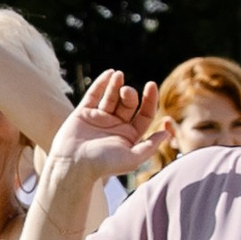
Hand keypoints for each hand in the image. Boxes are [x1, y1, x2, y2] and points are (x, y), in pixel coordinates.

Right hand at [45, 68, 163, 188]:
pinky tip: (110, 73)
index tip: (151, 85)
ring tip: (119, 75)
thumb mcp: (132, 158)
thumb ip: (150, 146)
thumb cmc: (103, 165)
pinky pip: (93, 95)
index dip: (150, 100)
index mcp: (129, 136)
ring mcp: (99, 119)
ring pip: (111, 97)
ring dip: (116, 85)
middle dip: (130, 95)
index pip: (144, 114)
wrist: (73, 166)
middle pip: (128, 104)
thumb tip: (167, 133)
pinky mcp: (83, 113)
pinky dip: (101, 83)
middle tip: (127, 92)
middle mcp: (115, 126)